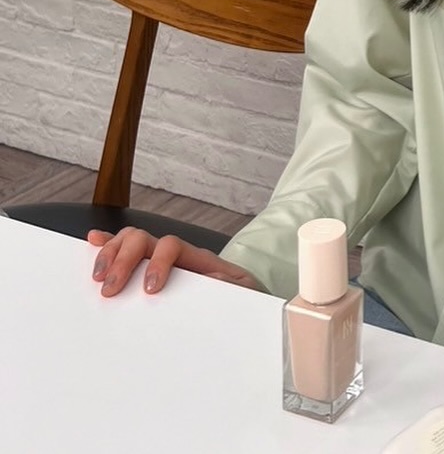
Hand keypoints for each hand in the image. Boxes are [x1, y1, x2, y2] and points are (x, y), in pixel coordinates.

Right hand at [88, 228, 261, 298]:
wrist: (249, 305)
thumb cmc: (243, 300)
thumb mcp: (244, 295)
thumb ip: (232, 289)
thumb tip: (213, 282)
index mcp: (200, 260)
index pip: (173, 246)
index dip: (158, 261)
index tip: (149, 289)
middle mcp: (178, 257)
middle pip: (146, 240)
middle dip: (124, 260)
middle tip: (110, 288)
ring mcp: (163, 263)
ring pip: (133, 242)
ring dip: (111, 253)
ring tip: (97, 276)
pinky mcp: (153, 276)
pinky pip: (129, 253)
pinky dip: (110, 245)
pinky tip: (93, 241)